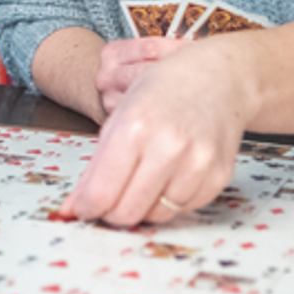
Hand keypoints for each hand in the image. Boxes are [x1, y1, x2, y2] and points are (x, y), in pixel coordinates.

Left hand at [65, 44, 248, 227]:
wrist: (219, 78)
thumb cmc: (166, 90)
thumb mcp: (121, 114)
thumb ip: (96, 165)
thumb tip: (75, 208)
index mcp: (135, 127)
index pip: (101, 193)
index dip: (86, 207)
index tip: (84, 208)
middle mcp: (169, 146)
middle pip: (127, 213)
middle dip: (112, 212)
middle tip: (112, 198)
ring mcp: (197, 163)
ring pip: (156, 216)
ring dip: (144, 206)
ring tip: (145, 178)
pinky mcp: (218, 176)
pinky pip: (183, 209)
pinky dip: (171, 200)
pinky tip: (172, 175)